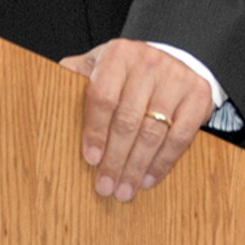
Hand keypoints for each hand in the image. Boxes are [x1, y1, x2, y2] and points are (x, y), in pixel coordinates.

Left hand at [59, 39, 213, 202]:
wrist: (170, 57)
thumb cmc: (125, 70)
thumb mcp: (99, 65)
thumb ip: (75, 76)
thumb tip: (46, 89)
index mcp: (118, 54)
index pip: (103, 97)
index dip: (95, 131)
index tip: (90, 159)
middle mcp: (148, 62)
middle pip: (128, 120)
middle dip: (115, 159)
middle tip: (106, 187)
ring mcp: (176, 78)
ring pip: (154, 132)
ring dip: (137, 167)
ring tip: (125, 190)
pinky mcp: (198, 95)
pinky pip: (180, 137)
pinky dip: (163, 163)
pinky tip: (148, 179)